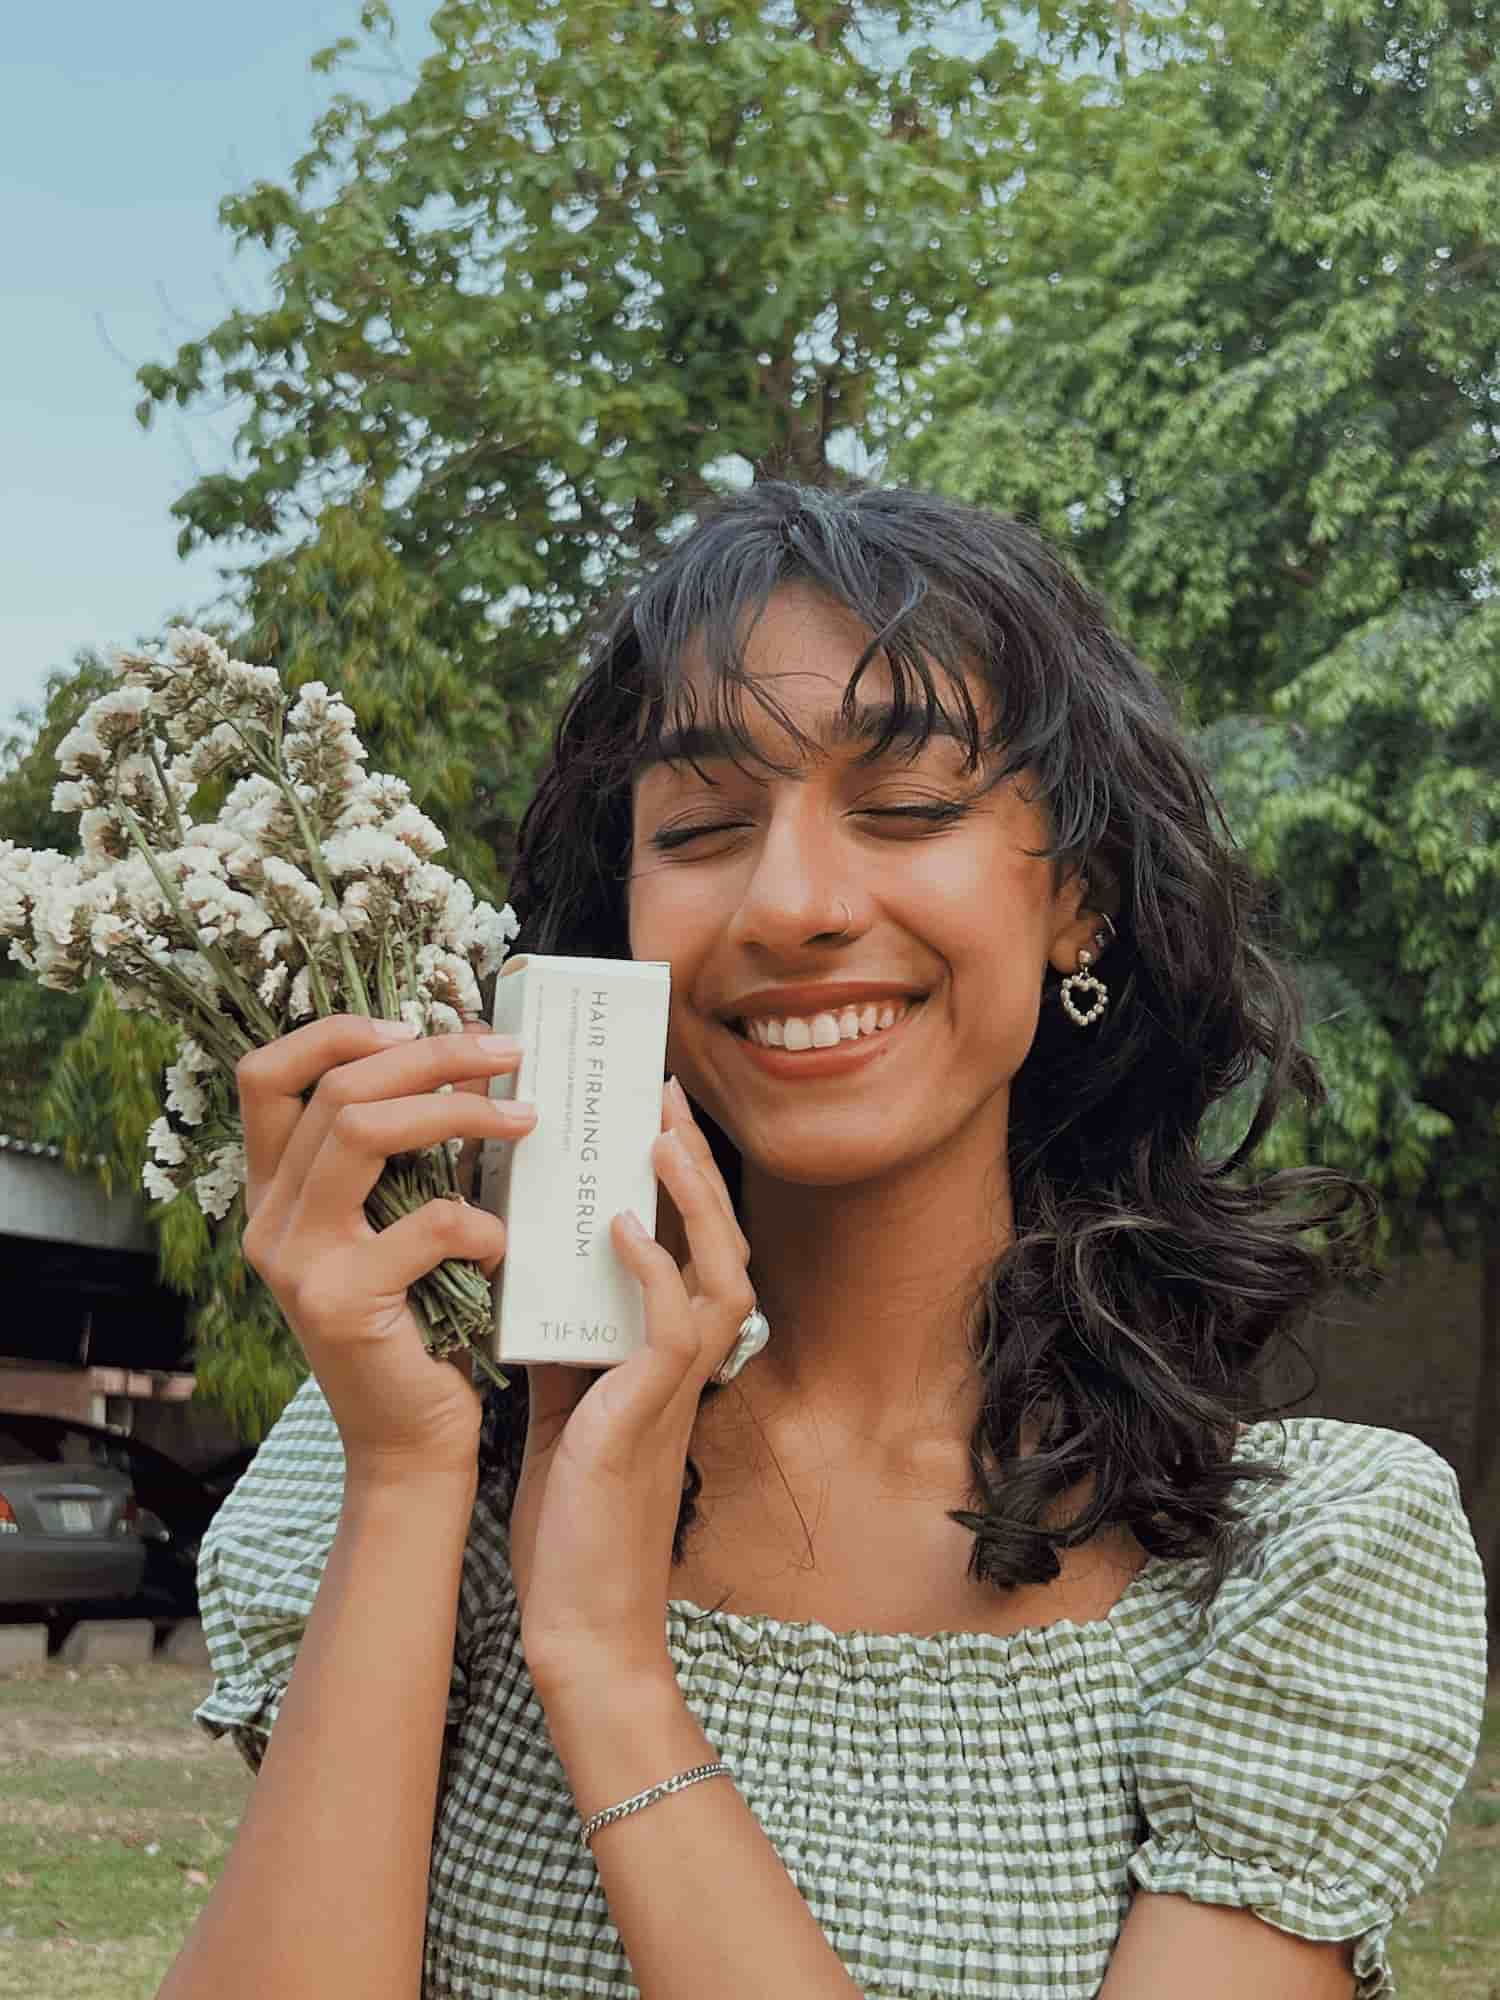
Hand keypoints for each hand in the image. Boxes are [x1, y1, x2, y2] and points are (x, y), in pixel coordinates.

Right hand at [237, 1014, 537, 1483]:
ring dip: (459, 1113)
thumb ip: (406, 1157)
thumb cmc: (422, 1321)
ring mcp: (296, 1262)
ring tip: (527, 1119)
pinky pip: (427, 1223)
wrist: (412, 1441)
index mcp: (276, 1190)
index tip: (416, 1023)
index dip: (337, 1031)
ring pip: (364, 1133)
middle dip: (433, 1057)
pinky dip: (482, 1221)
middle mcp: (269, 1220)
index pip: (267, 1073)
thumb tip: (471, 1058)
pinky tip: (505, 1244)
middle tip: (509, 1055)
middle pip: (336, 1090)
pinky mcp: (341, 1304)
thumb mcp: (398, 1225)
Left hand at [509, 1078, 755, 1697]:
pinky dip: (652, 1270)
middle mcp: (688, 1366)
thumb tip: (538, 1263)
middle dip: (693, 1168)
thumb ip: (567, 1334)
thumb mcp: (567, 1403)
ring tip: (657, 1139)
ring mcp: (678, 1390)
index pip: (689, 1250)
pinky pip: (672, 1327)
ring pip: (718, 1273)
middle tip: (661, 1097)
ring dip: (690, 1202)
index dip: (678, 1184)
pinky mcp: (651, 1416)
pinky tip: (617, 1227)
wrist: (580, 1621)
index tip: (648, 1117)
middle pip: (720, 1244)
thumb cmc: (574, 1520)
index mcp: (665, 1358)